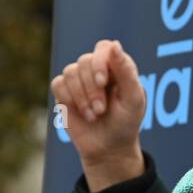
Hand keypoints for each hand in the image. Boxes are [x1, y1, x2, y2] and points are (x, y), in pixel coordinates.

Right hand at [50, 39, 146, 189]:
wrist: (109, 148)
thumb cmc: (125, 123)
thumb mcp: (133, 100)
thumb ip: (127, 72)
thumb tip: (115, 45)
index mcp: (117, 66)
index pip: (104, 48)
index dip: (100, 62)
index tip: (103, 82)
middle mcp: (97, 68)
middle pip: (85, 61)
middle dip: (93, 89)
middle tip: (102, 110)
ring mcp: (79, 78)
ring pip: (70, 72)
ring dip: (82, 98)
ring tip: (95, 115)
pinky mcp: (64, 91)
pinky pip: (58, 83)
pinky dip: (69, 99)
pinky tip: (82, 113)